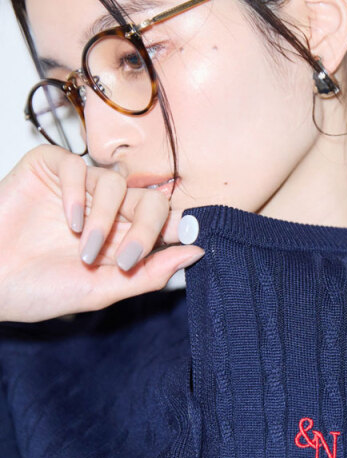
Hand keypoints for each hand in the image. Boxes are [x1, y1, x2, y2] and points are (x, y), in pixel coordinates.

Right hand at [0, 144, 204, 323]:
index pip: (163, 218)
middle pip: (148, 197)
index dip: (174, 225)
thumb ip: (149, 273)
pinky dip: (78, 195)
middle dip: (145, 226)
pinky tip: (68, 222)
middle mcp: (105, 209)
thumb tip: (196, 252)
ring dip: (105, 219)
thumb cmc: (39, 291)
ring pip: (115, 182)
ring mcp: (78, 188)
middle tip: (125, 258)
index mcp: (122, 236)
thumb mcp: (102, 290)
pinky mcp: (48, 169)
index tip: (179, 238)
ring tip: (85, 250)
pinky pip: (76, 166)